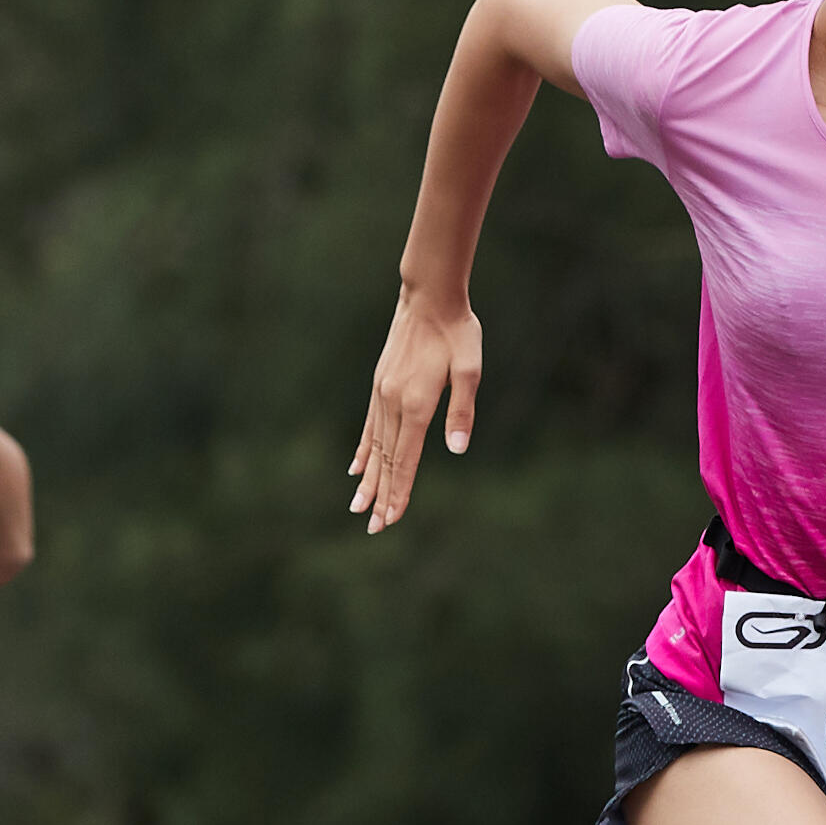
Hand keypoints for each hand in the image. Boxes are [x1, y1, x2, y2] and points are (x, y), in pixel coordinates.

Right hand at [345, 283, 484, 530]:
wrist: (428, 296)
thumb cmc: (456, 331)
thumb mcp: (469, 368)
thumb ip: (462, 410)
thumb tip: (456, 450)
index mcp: (416, 403)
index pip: (406, 458)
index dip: (400, 491)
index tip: (391, 519)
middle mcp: (393, 402)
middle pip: (385, 459)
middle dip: (380, 495)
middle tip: (373, 527)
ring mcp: (381, 394)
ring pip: (373, 446)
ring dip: (368, 479)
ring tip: (358, 506)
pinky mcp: (379, 385)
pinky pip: (368, 426)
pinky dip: (362, 450)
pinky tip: (356, 468)